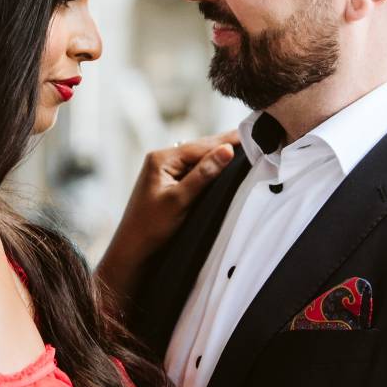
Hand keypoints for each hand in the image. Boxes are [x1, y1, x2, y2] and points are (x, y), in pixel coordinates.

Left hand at [97, 131, 238, 308]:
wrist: (132, 250)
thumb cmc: (150, 227)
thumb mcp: (179, 200)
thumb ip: (203, 174)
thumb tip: (226, 151)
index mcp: (161, 159)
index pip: (201, 145)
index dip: (226, 141)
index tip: (251, 136)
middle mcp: (161, 160)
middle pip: (200, 149)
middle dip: (225, 145)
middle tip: (254, 138)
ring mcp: (164, 171)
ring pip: (198, 159)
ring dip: (218, 157)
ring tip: (245, 150)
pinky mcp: (168, 183)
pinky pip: (193, 171)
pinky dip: (210, 169)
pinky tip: (224, 169)